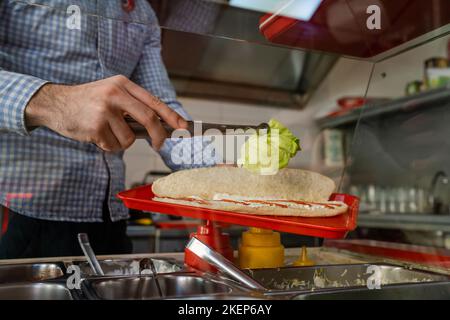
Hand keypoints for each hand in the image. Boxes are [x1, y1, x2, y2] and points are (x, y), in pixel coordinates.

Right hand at [25, 75, 187, 150]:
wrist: (55, 103)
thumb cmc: (88, 102)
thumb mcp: (110, 93)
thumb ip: (132, 106)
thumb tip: (159, 126)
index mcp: (122, 84)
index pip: (153, 101)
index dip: (170, 115)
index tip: (182, 126)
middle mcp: (115, 94)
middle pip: (148, 119)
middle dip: (158, 136)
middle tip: (159, 145)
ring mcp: (104, 110)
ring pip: (129, 138)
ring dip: (121, 142)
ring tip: (106, 132)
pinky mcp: (95, 126)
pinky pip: (113, 145)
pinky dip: (108, 145)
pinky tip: (96, 135)